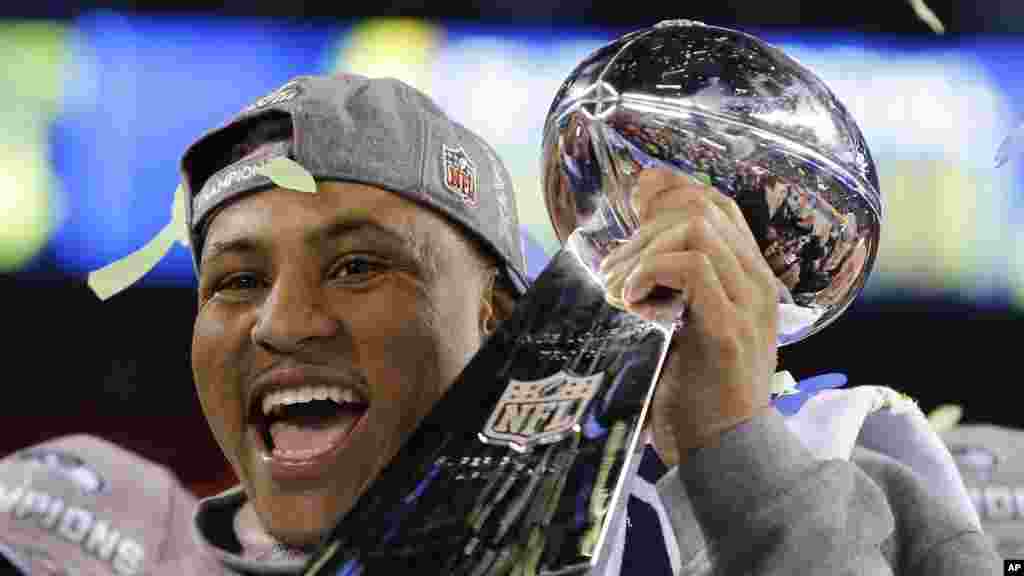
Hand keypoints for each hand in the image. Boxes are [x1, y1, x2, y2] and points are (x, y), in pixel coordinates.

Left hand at [600, 169, 779, 465]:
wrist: (721, 450)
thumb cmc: (693, 388)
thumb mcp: (684, 323)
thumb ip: (671, 283)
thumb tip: (630, 242)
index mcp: (747, 277)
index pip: (718, 204)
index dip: (672, 190)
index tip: (634, 201)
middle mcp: (755, 283)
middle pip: (703, 209)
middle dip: (646, 227)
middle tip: (614, 270)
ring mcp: (747, 304)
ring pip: (697, 230)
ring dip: (644, 251)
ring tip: (620, 289)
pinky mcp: (728, 330)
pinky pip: (693, 269)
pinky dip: (651, 273)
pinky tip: (631, 301)